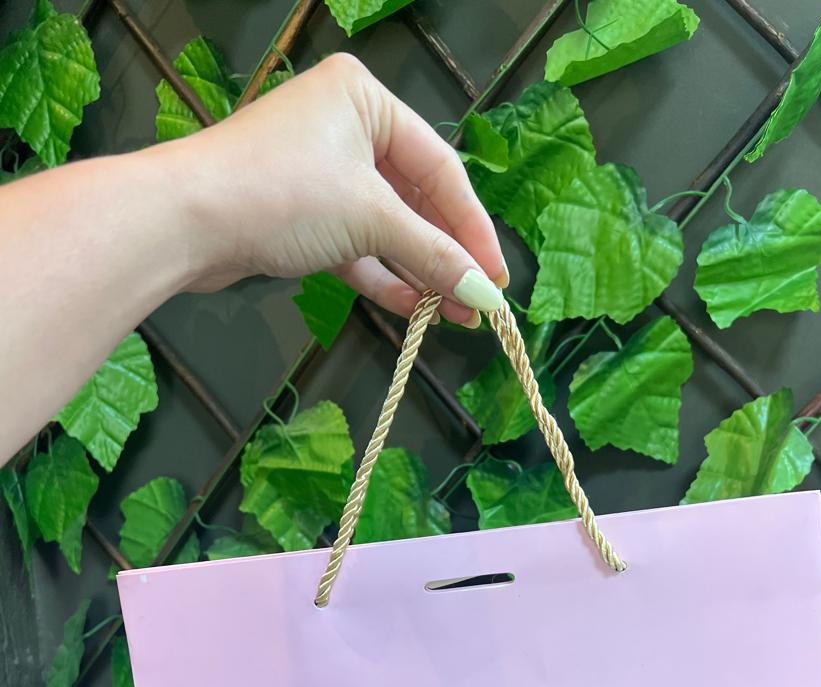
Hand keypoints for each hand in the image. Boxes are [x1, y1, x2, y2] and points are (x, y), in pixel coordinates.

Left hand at [173, 53, 506, 325]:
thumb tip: (484, 292)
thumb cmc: (279, 193)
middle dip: (446, 255)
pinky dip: (382, 276)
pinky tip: (413, 307)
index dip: (472, 228)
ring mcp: (319, 173)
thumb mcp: (370, 219)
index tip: (496, 277)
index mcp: (365, 99)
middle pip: (414, 199)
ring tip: (452, 315)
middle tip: (478, 301)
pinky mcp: (298, 215)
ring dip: (418, 272)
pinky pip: (355, 246)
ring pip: (385, 227)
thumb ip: (433, 255)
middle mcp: (343, 126)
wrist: (185, 222)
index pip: (439, 167)